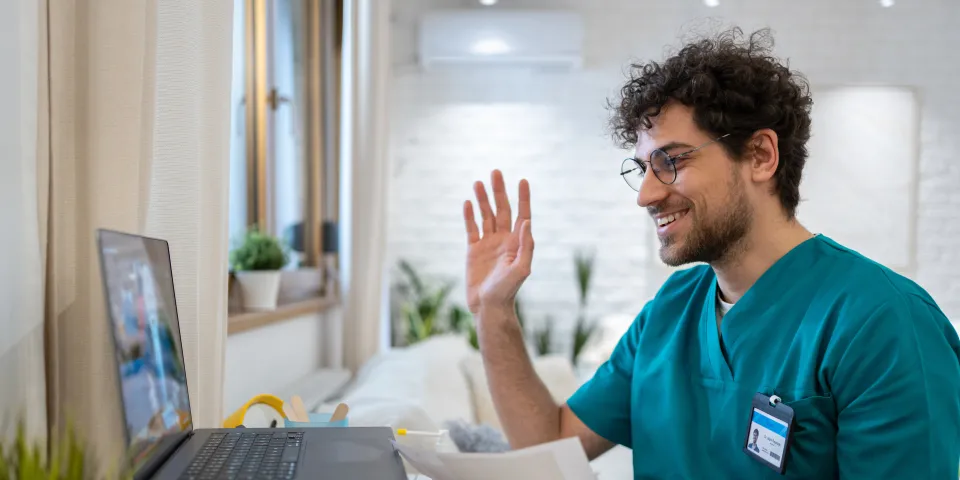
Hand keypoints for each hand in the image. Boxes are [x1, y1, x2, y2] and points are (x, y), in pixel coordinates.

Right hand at [463, 170, 533, 313]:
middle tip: (496, 172)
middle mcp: (504, 240)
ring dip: (482, 200)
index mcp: (517, 242)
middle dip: (499, 191)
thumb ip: (526, 246)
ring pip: (486, 216)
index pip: (522, 214)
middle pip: (502, 210)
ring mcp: (488, 244)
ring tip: (478, 183)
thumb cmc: (508, 291)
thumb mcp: (521, 269)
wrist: (489, 307)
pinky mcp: (474, 250)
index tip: (523, 181)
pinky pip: (471, 229)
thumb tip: (527, 222)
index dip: (523, 198)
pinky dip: (469, 216)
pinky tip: (467, 203)